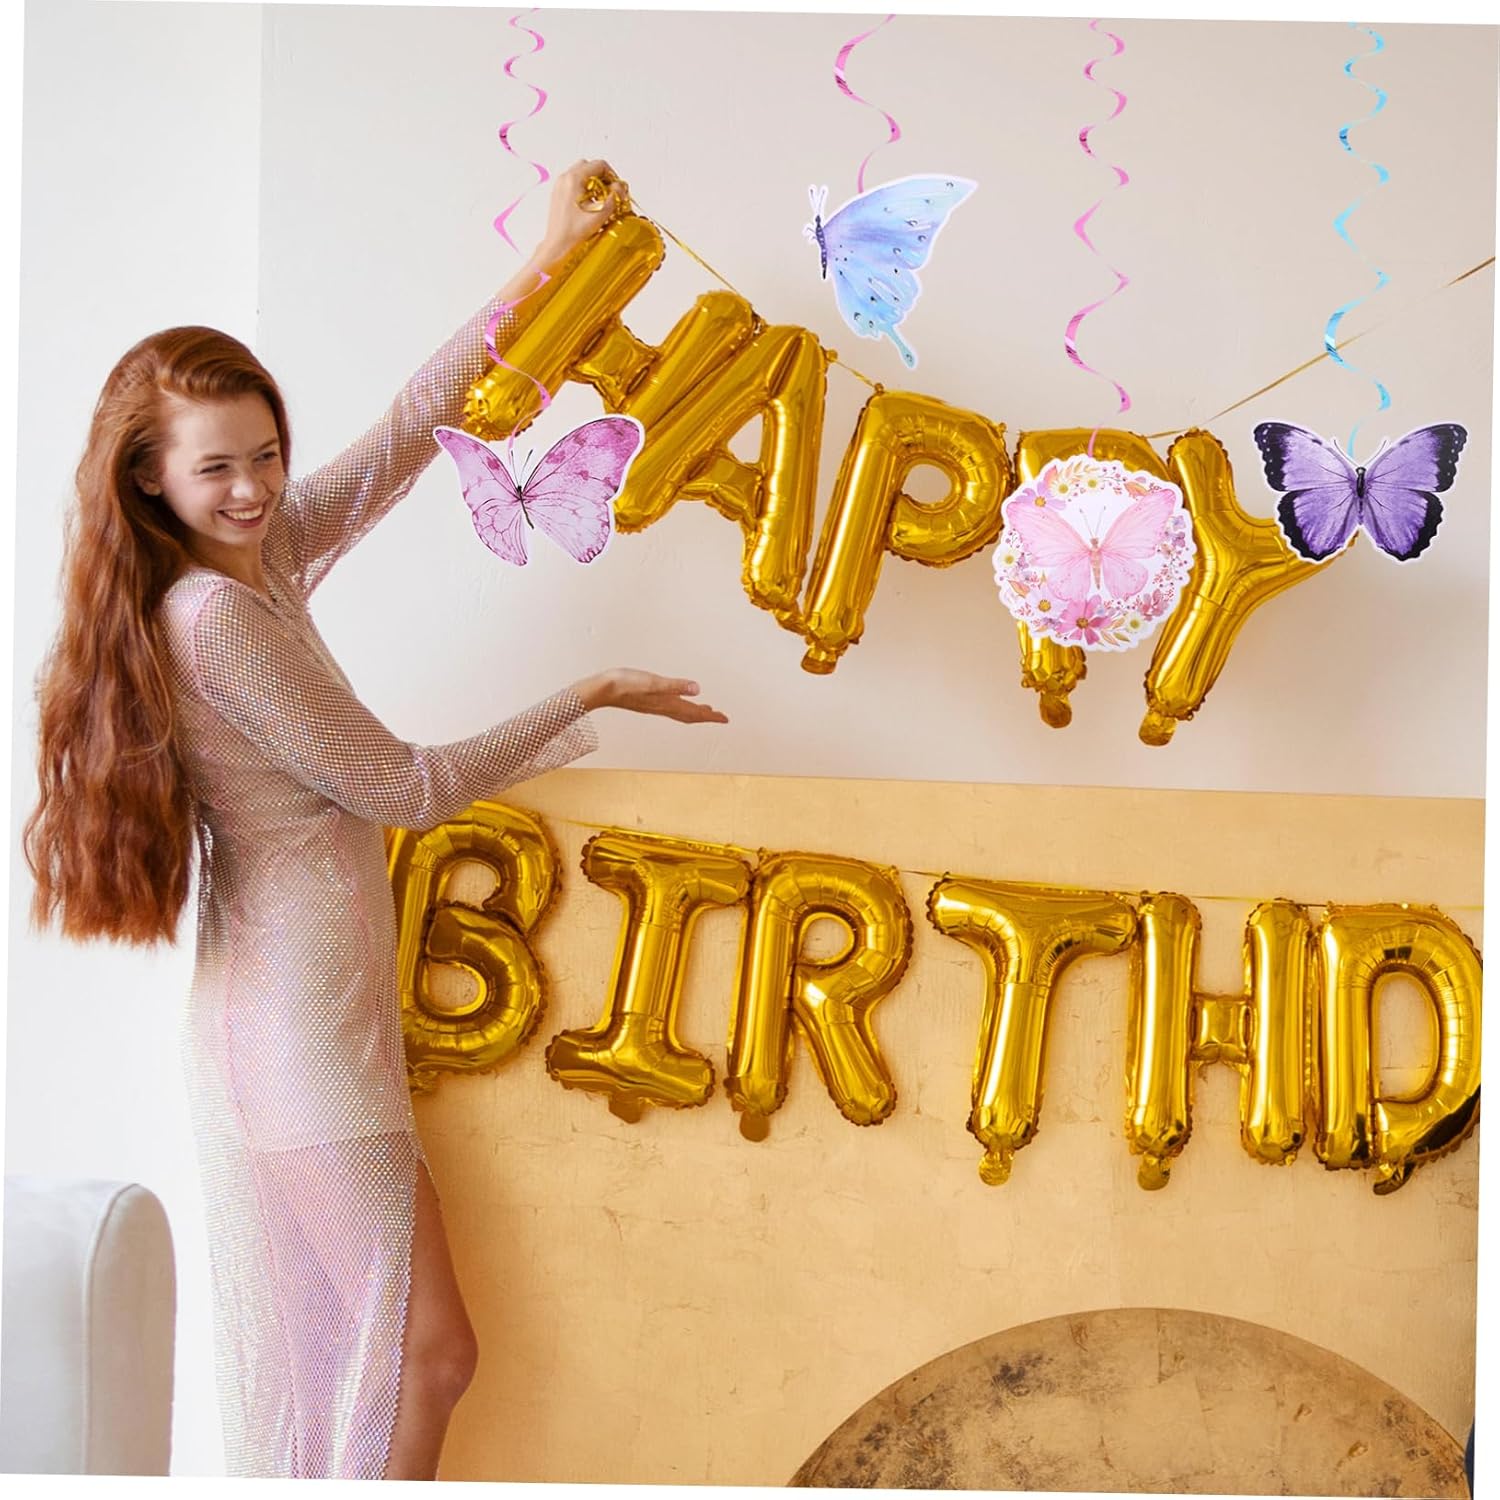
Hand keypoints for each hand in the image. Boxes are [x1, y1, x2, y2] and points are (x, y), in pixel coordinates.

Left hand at [536, 158, 628, 264]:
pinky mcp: (558, 194)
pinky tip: (590, 203)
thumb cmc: (574, 233)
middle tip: (610, 191)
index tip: (617, 188)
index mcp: (574, 179)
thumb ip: (614, 196)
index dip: (612, 175)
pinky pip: (573, 182)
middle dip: (603, 177)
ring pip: (581, 173)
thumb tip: (620, 187)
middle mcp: (565, 179)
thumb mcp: (601, 214)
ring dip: (594, 182)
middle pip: (589, 166)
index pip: (599, 165)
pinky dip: (584, 187)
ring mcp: (559, 185)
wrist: (558, 245)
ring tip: (601, 198)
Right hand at [572, 669, 727, 724]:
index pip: (694, 712)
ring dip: (695, 712)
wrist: (600, 689)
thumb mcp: (653, 682)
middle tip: (721, 716)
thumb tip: (698, 689)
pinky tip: (678, 701)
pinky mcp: (646, 701)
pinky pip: (670, 707)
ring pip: (680, 712)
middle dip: (706, 716)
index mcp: (666, 703)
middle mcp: (662, 707)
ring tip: (706, 710)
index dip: (711, 716)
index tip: (726, 719)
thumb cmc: (624, 684)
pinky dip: (681, 707)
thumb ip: (675, 685)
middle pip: (689, 715)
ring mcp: (654, 705)